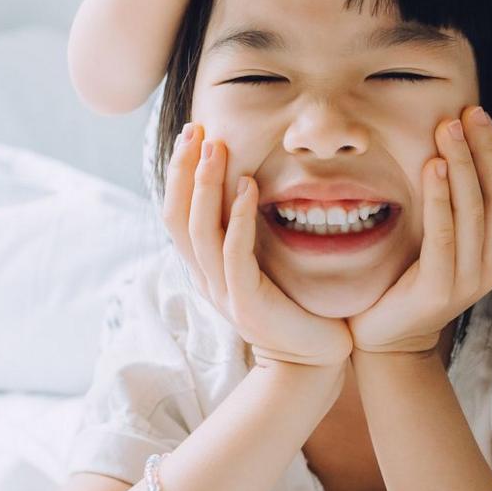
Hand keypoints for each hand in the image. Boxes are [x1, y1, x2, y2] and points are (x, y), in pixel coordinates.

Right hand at [162, 123, 354, 368]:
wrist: (315, 360)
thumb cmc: (296, 306)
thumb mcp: (263, 262)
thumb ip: (248, 230)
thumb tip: (247, 182)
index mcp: (205, 267)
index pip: (176, 212)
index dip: (179, 172)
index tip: (192, 133)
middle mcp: (205, 278)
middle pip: (176, 217)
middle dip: (183, 170)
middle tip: (194, 130)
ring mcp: (223, 292)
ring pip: (200, 232)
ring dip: (206, 185)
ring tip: (215, 147)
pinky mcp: (247, 303)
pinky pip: (234, 254)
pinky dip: (239, 217)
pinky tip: (249, 186)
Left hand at [349, 107, 491, 355]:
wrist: (384, 340)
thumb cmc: (407, 280)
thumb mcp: (439, 239)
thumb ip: (452, 206)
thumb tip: (451, 148)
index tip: (476, 113)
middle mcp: (491, 265)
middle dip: (481, 149)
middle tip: (463, 113)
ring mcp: (468, 280)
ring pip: (473, 210)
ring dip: (461, 164)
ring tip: (447, 130)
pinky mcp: (440, 290)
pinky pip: (444, 234)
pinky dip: (440, 198)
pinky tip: (432, 167)